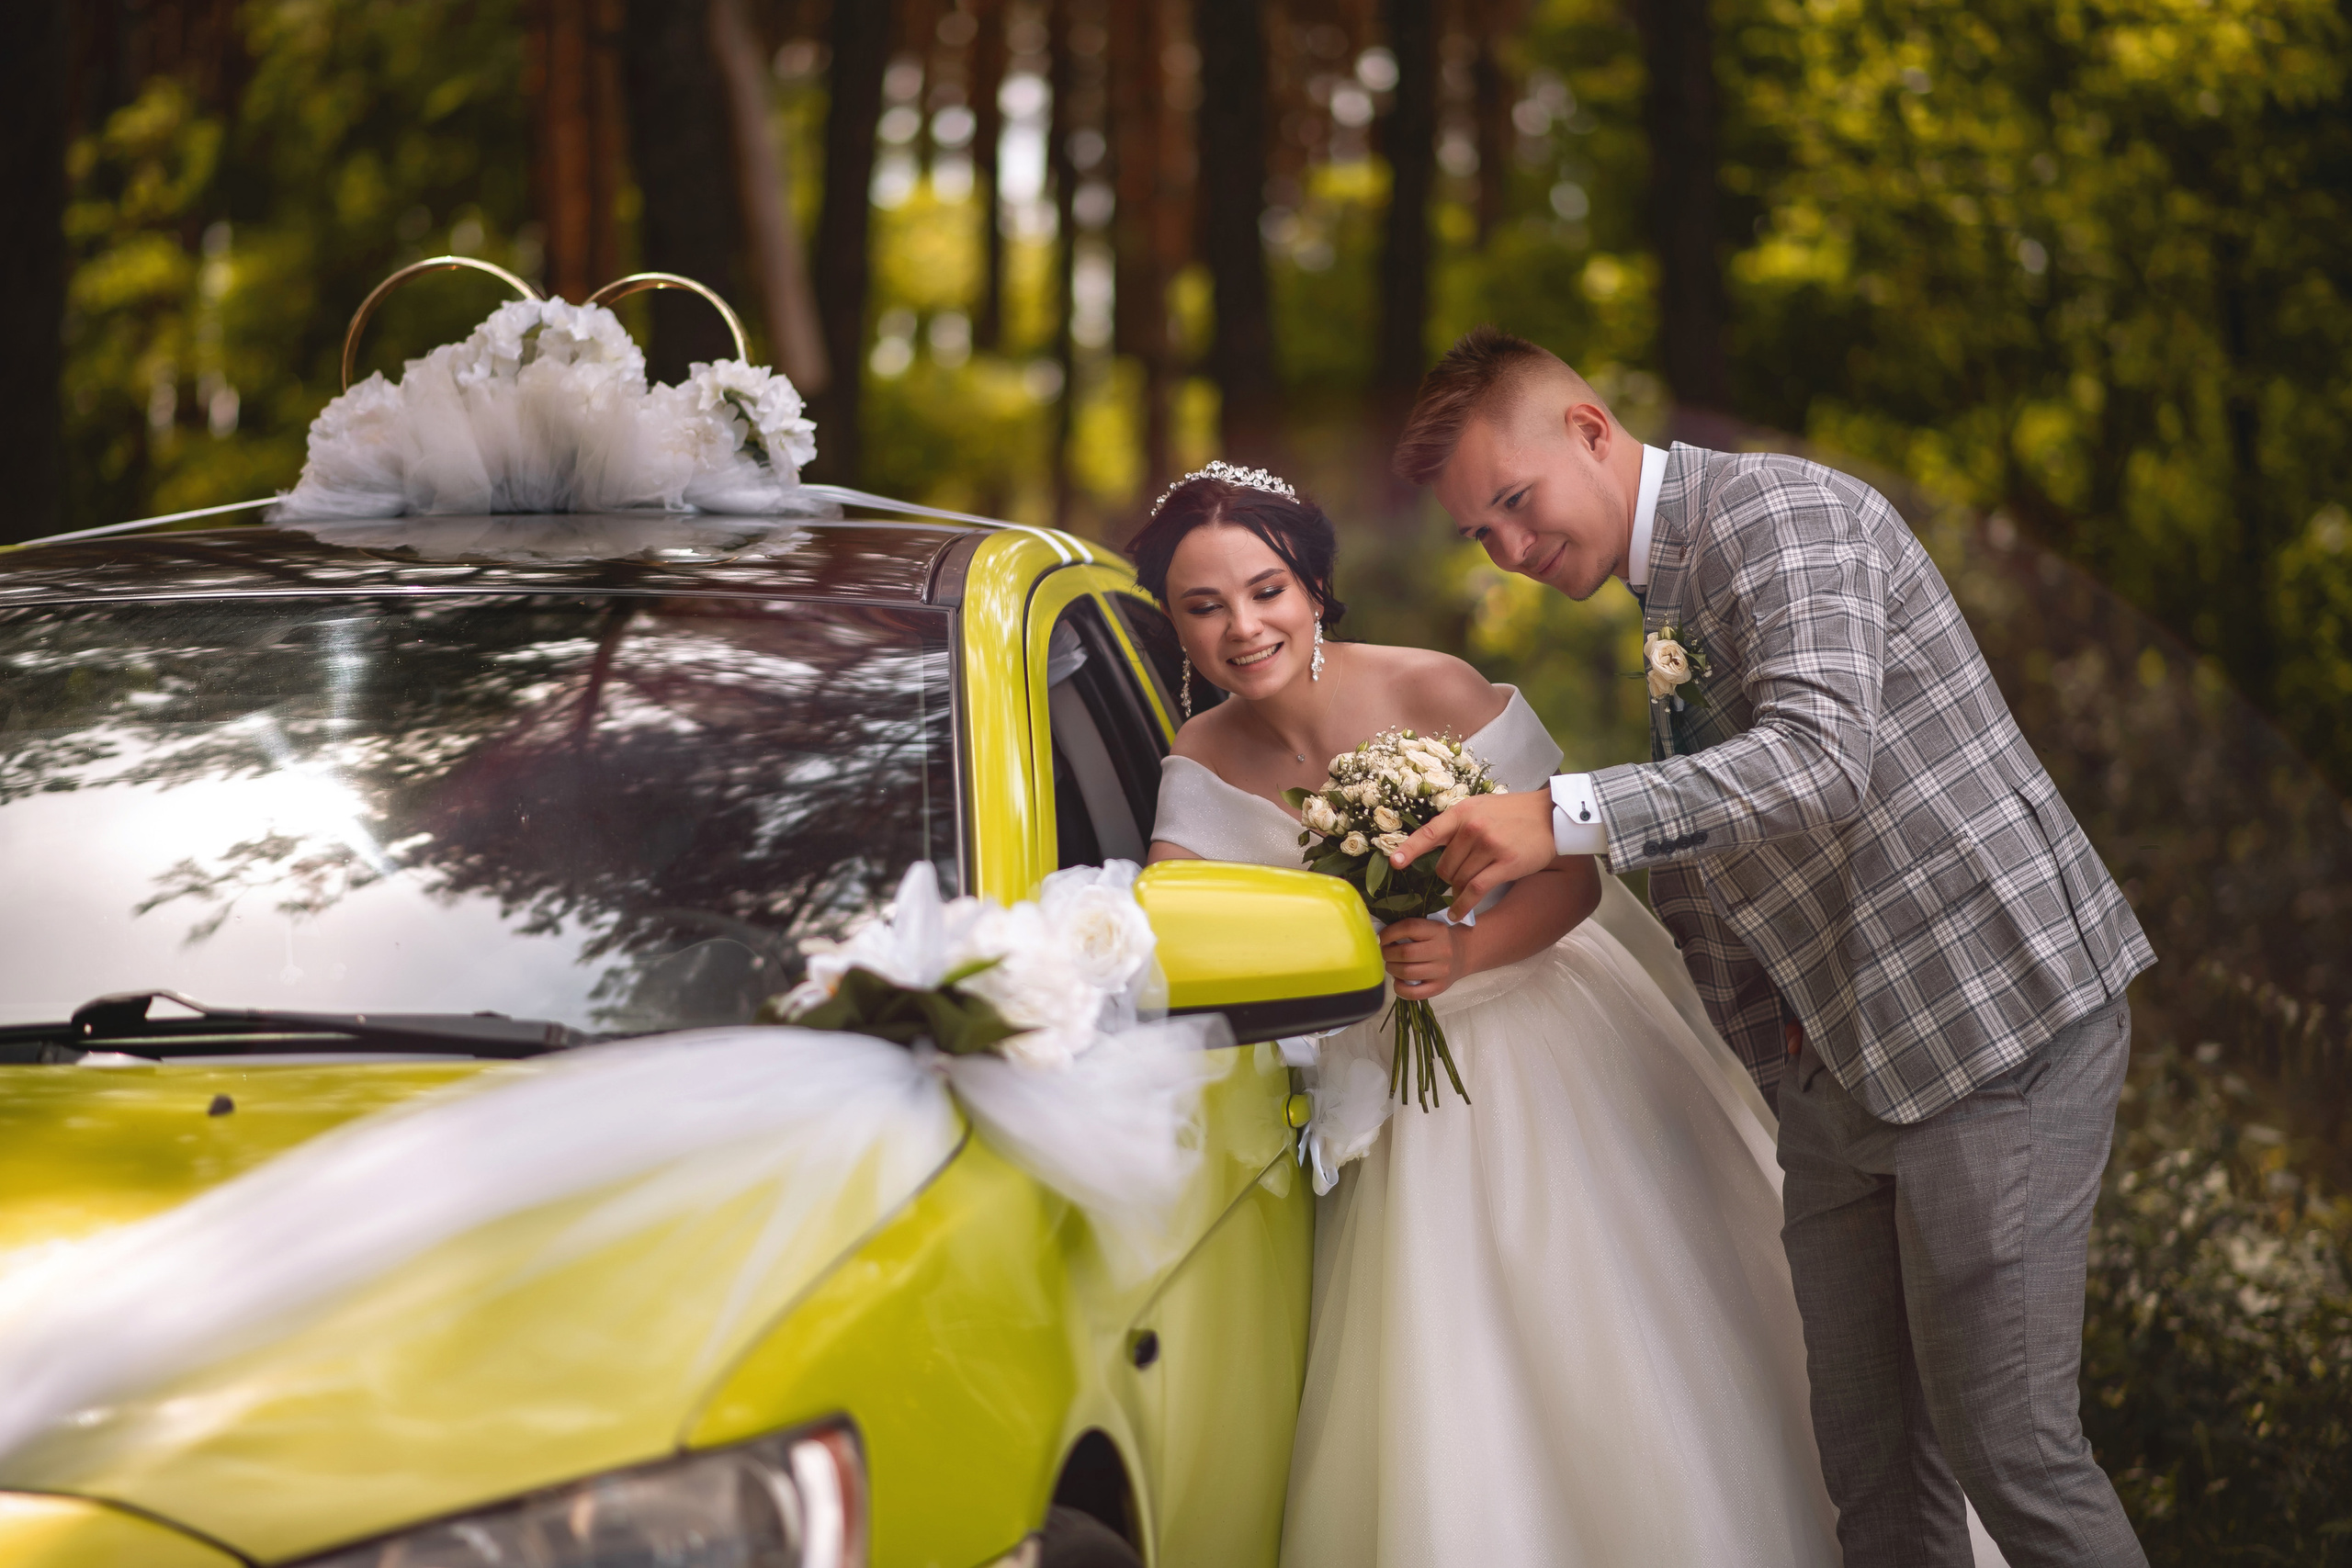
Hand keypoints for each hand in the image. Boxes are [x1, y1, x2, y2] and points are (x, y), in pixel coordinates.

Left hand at [1381, 917, 1467, 1000]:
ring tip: (1392, 965)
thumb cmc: (1439, 939)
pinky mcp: (1439, 987)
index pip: (1409, 928)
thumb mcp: (1430, 927)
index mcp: (1437, 930)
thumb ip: (1409, 929)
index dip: (1389, 933)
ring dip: (1391, 969)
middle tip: (1385, 953)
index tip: (1381, 938)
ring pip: (1405, 972)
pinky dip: (1399, 988)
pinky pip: (1413, 993)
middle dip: (1387, 953)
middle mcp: (1441, 950)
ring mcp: (1441, 971)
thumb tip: (1379, 937)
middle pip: (1405, 953)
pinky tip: (1398, 980)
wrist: (1464, 954)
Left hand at [1388, 789, 1559, 908]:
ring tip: (1465, 888)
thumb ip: (1458, 824)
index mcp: (1463, 813)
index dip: (1409, 849)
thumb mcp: (1480, 807)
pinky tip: (1457, 914)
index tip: (1394, 863)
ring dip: (1459, 889)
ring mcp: (1490, 846)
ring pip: (1459, 880)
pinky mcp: (1506, 864)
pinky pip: (1476, 890)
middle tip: (1458, 875)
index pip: (1429, 833)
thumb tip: (1433, 845)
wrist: (1549, 816)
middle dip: (1447, 876)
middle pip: (1444, 866)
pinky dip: (1463, 905)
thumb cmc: (1512, 813)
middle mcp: (1473, 829)